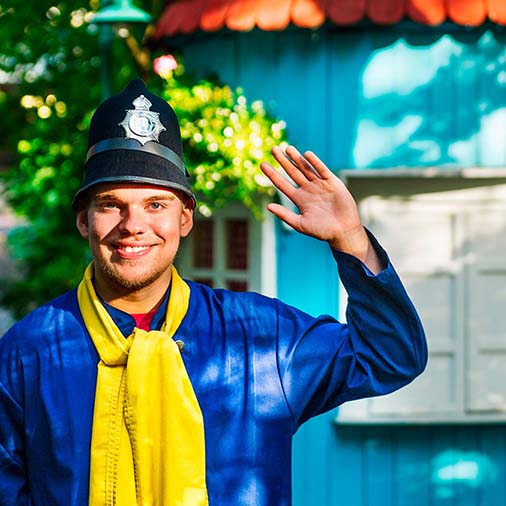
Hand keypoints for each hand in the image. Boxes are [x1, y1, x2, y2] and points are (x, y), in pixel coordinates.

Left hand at [260, 145, 382, 272]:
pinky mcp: (332, 182)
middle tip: (273, 149)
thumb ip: (284, 215)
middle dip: (283, 161)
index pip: (282, 184)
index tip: (262, 164)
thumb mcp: (300, 224)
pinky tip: (306, 154)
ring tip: (287, 148)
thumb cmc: (321, 231)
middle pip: (292, 172)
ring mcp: (320, 185)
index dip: (272, 174)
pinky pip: (322, 170)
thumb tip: (268, 206)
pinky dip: (315, 162)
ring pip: (305, 168)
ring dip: (296, 158)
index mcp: (299, 199)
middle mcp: (308, 189)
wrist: (343, 231)